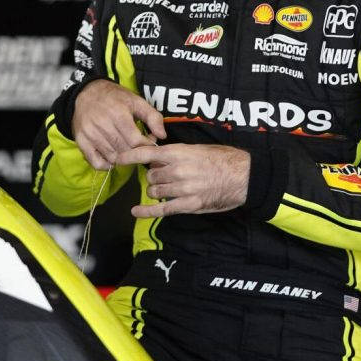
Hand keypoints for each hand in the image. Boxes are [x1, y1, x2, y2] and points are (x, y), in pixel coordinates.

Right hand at [72, 79, 165, 169]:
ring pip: (113, 157)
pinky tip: (112, 156)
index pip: (136, 141)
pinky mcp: (81, 141)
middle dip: (135, 151)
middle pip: (125, 151)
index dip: (146, 145)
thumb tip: (162, 136)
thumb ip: (153, 117)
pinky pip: (96, 162)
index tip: (148, 141)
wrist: (86, 93)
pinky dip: (106, 164)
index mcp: (118, 114)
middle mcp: (103, 124)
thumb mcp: (136, 101)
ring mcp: (90, 134)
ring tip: (125, 149)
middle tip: (138, 147)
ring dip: (122, 158)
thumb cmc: (114, 98)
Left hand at [115, 143, 250, 216]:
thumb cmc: (222, 159)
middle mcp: (178, 170)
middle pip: (150, 175)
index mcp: (179, 153)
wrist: (244, 176)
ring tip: (167, 187)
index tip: (117, 158)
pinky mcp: (189, 205)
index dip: (129, 155)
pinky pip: (163, 209)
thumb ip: (176, 154)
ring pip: (155, 191)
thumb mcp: (197, 148)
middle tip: (163, 174)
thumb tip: (157, 159)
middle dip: (153, 175)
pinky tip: (136, 211)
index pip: (147, 153)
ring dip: (156, 190)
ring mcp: (182, 189)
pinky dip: (147, 211)